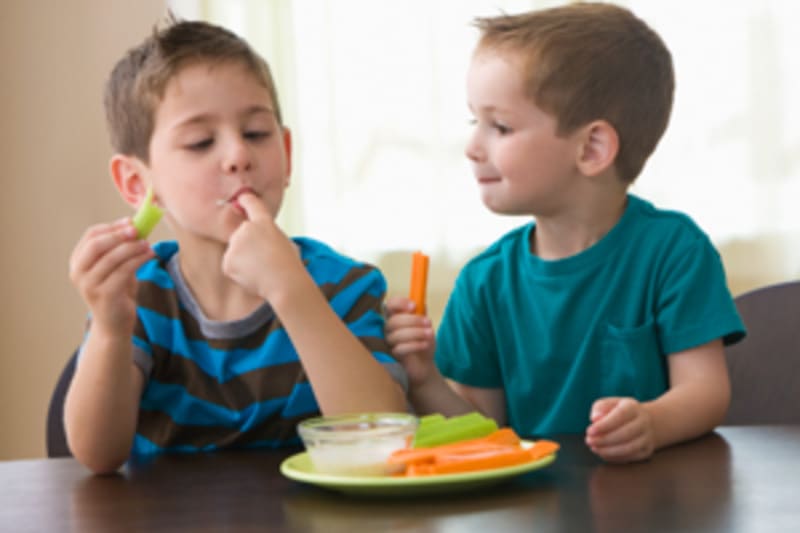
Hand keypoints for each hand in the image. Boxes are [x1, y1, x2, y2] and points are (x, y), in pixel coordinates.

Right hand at [69, 217, 153, 334]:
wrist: (115, 324)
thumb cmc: (117, 292)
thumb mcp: (116, 267)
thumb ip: (121, 249)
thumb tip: (137, 225)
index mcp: (78, 261)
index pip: (91, 235)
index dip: (112, 227)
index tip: (131, 221)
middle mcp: (78, 273)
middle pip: (97, 244)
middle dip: (119, 235)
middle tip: (138, 230)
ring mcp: (89, 285)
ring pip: (112, 258)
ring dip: (132, 247)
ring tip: (148, 244)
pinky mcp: (104, 295)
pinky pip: (123, 271)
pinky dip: (138, 260)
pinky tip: (150, 255)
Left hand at [222, 192, 302, 299]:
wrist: (284, 282)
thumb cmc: (289, 265)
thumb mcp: (284, 241)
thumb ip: (268, 235)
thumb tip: (259, 240)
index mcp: (264, 222)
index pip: (251, 203)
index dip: (246, 200)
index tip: (242, 197)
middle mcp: (246, 229)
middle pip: (241, 234)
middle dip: (247, 245)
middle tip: (264, 259)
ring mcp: (235, 244)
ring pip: (235, 251)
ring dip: (243, 260)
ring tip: (261, 269)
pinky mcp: (228, 261)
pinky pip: (230, 265)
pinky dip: (239, 272)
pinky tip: (253, 275)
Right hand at [384, 296, 436, 388]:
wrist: (425, 365)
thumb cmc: (422, 342)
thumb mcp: (425, 325)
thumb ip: (421, 312)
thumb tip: (420, 301)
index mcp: (395, 317)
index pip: (389, 305)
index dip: (399, 303)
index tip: (414, 306)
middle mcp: (388, 329)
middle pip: (393, 321)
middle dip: (413, 320)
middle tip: (428, 322)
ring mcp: (389, 343)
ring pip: (396, 335)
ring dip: (416, 333)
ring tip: (429, 334)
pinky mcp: (392, 356)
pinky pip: (399, 349)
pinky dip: (414, 345)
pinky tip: (425, 344)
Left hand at [585, 397, 655, 462]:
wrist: (647, 421)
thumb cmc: (621, 412)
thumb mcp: (610, 404)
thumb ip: (600, 408)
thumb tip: (594, 419)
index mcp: (633, 407)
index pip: (620, 415)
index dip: (604, 425)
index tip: (589, 431)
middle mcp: (644, 422)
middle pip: (625, 434)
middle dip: (604, 440)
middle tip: (589, 441)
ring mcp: (647, 437)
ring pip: (629, 448)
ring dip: (608, 451)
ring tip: (594, 448)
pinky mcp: (646, 451)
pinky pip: (630, 457)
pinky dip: (614, 457)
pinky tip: (603, 453)